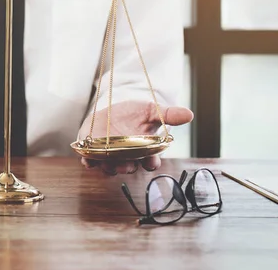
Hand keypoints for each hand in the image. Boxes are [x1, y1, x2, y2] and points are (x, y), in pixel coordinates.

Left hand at [79, 100, 193, 175]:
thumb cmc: (135, 114)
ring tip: (107, 160)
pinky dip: (88, 162)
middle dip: (128, 167)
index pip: (150, 163)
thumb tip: (189, 114)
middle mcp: (127, 158)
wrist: (113, 110)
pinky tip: (88, 160)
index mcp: (143, 151)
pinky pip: (90, 162)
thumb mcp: (150, 111)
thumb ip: (168, 114)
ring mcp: (109, 157)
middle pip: (129, 168)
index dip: (151, 163)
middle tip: (127, 164)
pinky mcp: (93, 152)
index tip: (151, 160)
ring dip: (109, 166)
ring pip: (110, 168)